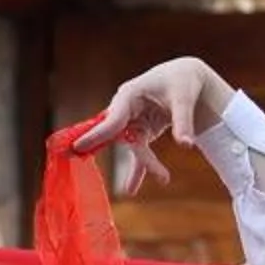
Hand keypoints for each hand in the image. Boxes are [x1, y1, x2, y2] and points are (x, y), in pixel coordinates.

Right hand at [71, 58, 233, 191]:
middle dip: (140, 157)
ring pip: (133, 147)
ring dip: (147, 164)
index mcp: (129, 95)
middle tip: (158, 173)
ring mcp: (131, 120)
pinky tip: (132, 188)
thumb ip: (183, 122)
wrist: (186, 76)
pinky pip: (137, 151)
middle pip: (124, 138)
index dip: (96, 134)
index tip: (78, 146)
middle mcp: (125, 108)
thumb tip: (186, 145)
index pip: (112, 119)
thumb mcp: (184, 99)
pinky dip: (140, 169)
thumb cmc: (182, 81)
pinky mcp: (141, 129)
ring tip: (165, 178)